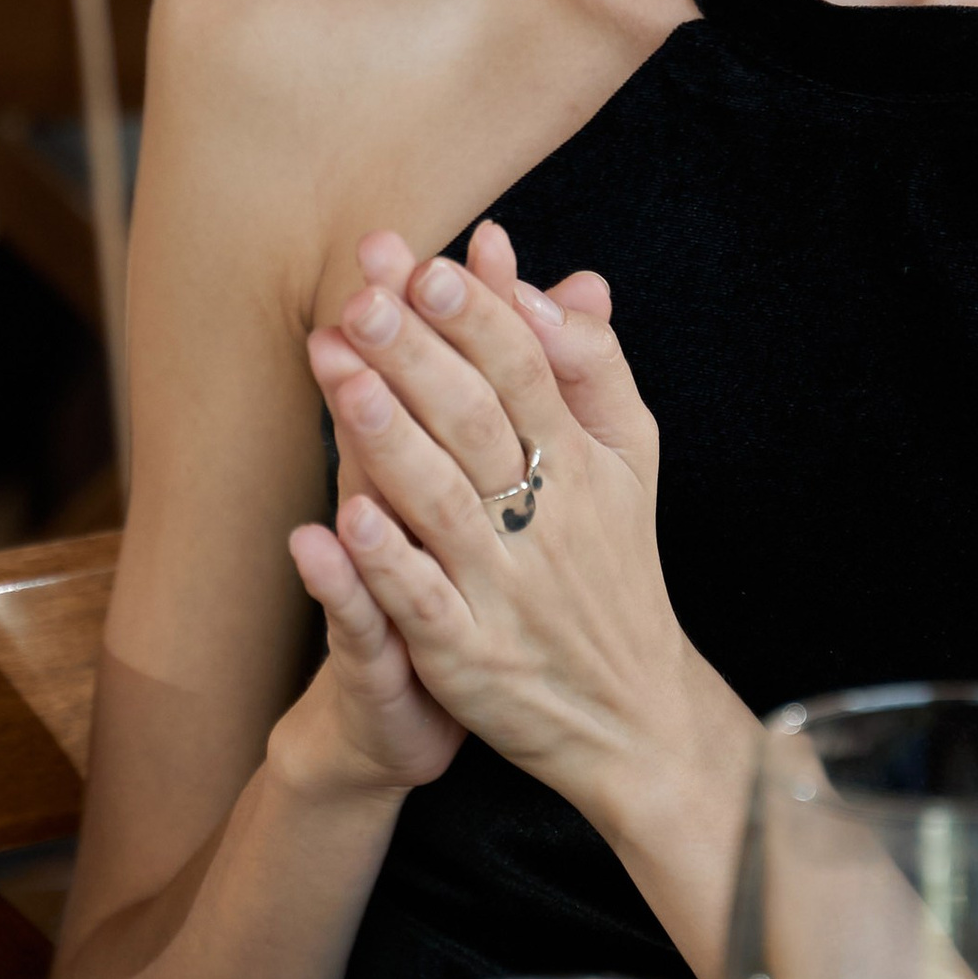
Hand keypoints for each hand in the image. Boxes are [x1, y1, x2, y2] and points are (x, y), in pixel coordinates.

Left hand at [291, 218, 728, 854]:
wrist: (636, 714)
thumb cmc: (616, 566)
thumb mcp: (629, 460)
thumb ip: (593, 365)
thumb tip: (561, 278)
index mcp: (586, 463)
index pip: (529, 372)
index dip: (479, 317)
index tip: (431, 264)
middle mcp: (548, 520)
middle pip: (479, 422)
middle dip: (418, 354)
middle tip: (362, 295)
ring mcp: (505, 589)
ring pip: (445, 501)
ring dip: (389, 436)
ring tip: (340, 374)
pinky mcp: (469, 657)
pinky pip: (424, 602)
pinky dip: (387, 560)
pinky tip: (344, 516)